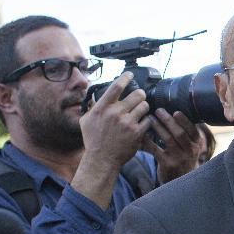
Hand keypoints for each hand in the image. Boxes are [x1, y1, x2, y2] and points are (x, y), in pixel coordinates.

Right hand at [72, 73, 153, 211]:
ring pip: (145, 106)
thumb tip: (97, 96)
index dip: (125, 78)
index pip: (116, 87)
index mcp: (102, 108)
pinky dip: (146, 121)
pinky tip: (142, 124)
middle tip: (139, 98)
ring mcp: (127, 123)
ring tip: (140, 112)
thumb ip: (93, 107)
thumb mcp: (86, 120)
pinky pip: (148, 120)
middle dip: (140, 95)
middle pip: (137, 94)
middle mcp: (115, 113)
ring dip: (144, 107)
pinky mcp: (136, 132)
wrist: (101, 159)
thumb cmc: (93, 140)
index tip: (130, 74)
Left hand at [144, 109, 203, 182]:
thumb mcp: (192, 146)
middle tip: (158, 110)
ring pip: (168, 140)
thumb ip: (188, 132)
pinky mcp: (167, 164)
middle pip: (179, 133)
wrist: (181, 179)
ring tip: (150, 118)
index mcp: (197, 143)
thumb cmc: (184, 156)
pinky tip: (143, 134)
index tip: (176, 111)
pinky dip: (148, 141)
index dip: (184, 120)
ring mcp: (179, 158)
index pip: (192, 130)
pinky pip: (156, 150)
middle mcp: (190, 151)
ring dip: (158, 127)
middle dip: (168, 120)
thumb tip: (180, 110)